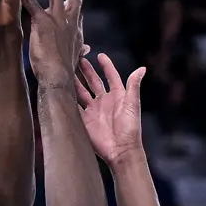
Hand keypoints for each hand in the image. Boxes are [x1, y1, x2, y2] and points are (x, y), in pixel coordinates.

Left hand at [22, 0, 84, 86]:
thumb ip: (79, 49)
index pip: (76, 8)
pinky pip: (31, 3)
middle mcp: (69, 19)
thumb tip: (86, 49)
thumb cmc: (65, 71)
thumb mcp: (75, 57)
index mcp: (75, 28)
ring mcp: (56, 19)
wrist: (59, 76)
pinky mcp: (42, 22)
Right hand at [76, 52, 147, 167]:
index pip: (110, 76)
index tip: (99, 55)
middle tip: (77, 58)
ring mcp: (93, 110)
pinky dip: (69, 99)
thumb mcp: (132, 104)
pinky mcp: (84, 120)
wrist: (121, 150)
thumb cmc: (130, 127)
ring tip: (66, 70)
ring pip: (81, 92)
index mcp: (117, 95)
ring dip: (75, 82)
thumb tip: (142, 69)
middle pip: (93, 82)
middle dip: (86, 70)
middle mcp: (104, 101)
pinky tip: (62, 90)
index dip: (106, 66)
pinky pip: (75, 107)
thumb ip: (134, 86)